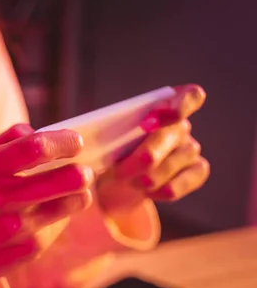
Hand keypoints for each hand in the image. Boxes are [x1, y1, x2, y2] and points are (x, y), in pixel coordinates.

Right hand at [0, 124, 93, 279]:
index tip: (76, 142)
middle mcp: (2, 197)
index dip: (64, 141)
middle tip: (83, 171)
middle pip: (65, 178)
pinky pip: (62, 225)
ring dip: (80, 194)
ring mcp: (17, 225)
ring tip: (75, 191)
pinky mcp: (29, 248)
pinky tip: (51, 215)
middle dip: (82, 171)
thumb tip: (43, 132)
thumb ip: (10, 138)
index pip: (36, 147)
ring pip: (72, 203)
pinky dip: (63, 216)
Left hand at [97, 84, 209, 215]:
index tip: (149, 121)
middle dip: (146, 154)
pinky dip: (162, 190)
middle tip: (121, 171)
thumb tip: (92, 136)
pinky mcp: (195, 172)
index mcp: (162, 106)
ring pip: (176, 161)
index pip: (189, 96)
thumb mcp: (102, 141)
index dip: (179, 106)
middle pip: (174, 133)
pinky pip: (186, 181)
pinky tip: (146, 192)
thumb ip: (108, 132)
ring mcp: (190, 149)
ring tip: (128, 182)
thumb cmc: (106, 154)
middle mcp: (180, 126)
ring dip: (149, 177)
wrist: (110, 186)